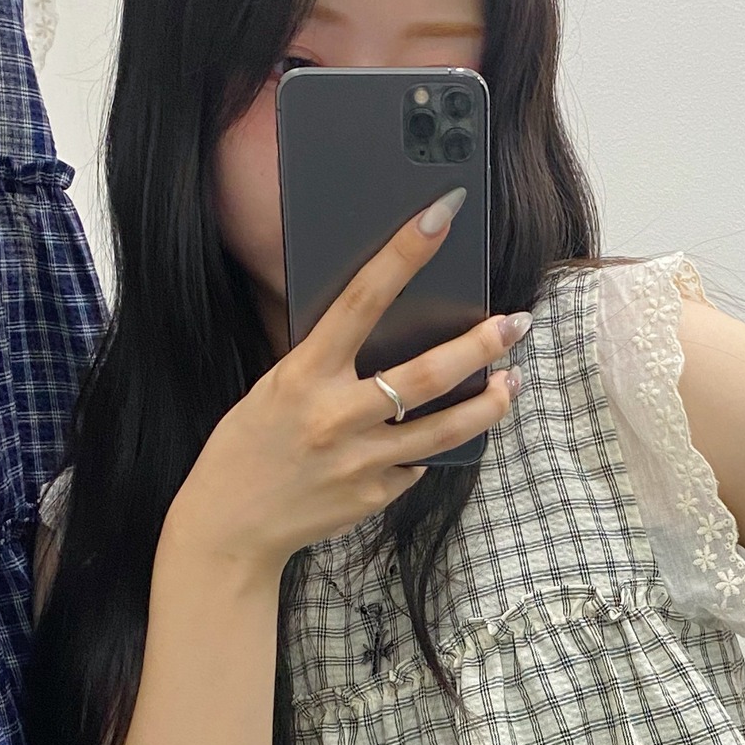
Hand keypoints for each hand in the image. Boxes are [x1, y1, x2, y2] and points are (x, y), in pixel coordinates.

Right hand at [170, 191, 526, 574]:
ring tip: (512, 382)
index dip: (403, 254)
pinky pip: (416, 464)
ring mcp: (361, 463)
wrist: (229, 528)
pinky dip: (426, 448)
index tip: (439, 215)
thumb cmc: (248, 446)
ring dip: (489, 403)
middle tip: (516, 323)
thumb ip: (324, 363)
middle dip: (480, 345)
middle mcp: (336, 417)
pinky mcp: (375, 496)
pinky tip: (434, 436)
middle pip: (427, 375)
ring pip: (445, 429)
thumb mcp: (273, 387)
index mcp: (303, 375)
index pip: (361, 300)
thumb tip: (381, 332)